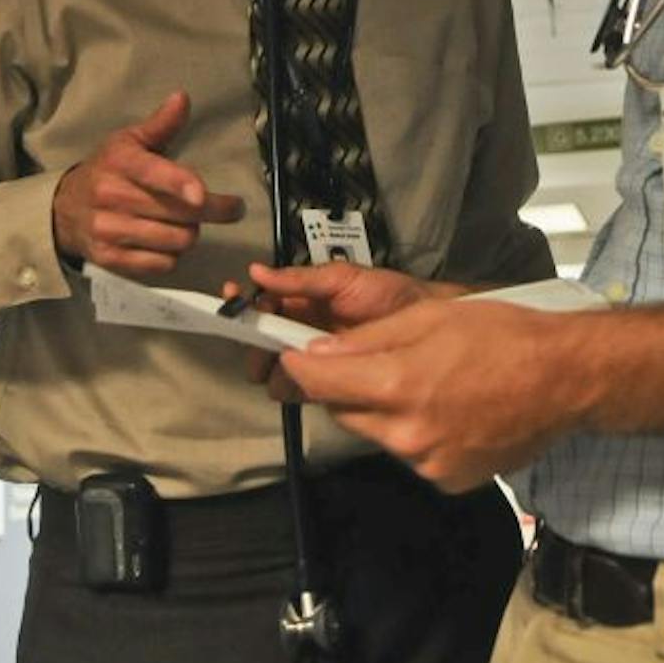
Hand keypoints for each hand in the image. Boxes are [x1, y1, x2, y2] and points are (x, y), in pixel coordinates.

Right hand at [51, 91, 243, 276]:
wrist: (63, 208)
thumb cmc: (108, 169)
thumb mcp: (129, 141)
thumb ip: (160, 124)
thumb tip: (182, 98)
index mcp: (119, 161)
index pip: (151, 172)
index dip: (178, 183)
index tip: (201, 193)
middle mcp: (110, 195)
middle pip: (177, 211)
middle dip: (213, 210)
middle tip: (229, 208)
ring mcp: (108, 230)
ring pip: (175, 240)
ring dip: (191, 233)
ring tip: (187, 223)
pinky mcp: (110, 259)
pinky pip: (161, 264)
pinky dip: (173, 255)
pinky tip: (167, 242)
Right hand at [229, 263, 440, 400]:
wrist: (430, 324)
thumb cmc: (390, 295)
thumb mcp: (344, 278)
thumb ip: (301, 279)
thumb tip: (257, 272)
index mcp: (304, 304)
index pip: (263, 308)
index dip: (246, 307)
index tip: (233, 303)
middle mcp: (304, 333)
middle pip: (262, 344)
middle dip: (254, 342)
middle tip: (260, 339)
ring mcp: (317, 361)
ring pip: (277, 370)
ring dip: (270, 365)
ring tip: (281, 356)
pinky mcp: (333, 385)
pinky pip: (301, 390)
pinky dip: (291, 385)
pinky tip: (298, 375)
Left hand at [280, 299, 589, 491]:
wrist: (565, 379)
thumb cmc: (504, 336)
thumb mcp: (429, 317)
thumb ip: (366, 341)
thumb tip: (316, 354)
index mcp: (401, 386)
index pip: (319, 383)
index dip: (299, 365)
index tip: (291, 355)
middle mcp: (409, 435)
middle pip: (345, 412)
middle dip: (347, 386)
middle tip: (373, 362)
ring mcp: (429, 464)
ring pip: (378, 434)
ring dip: (384, 411)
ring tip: (426, 384)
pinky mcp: (448, 482)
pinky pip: (410, 455)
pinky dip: (416, 434)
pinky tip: (447, 411)